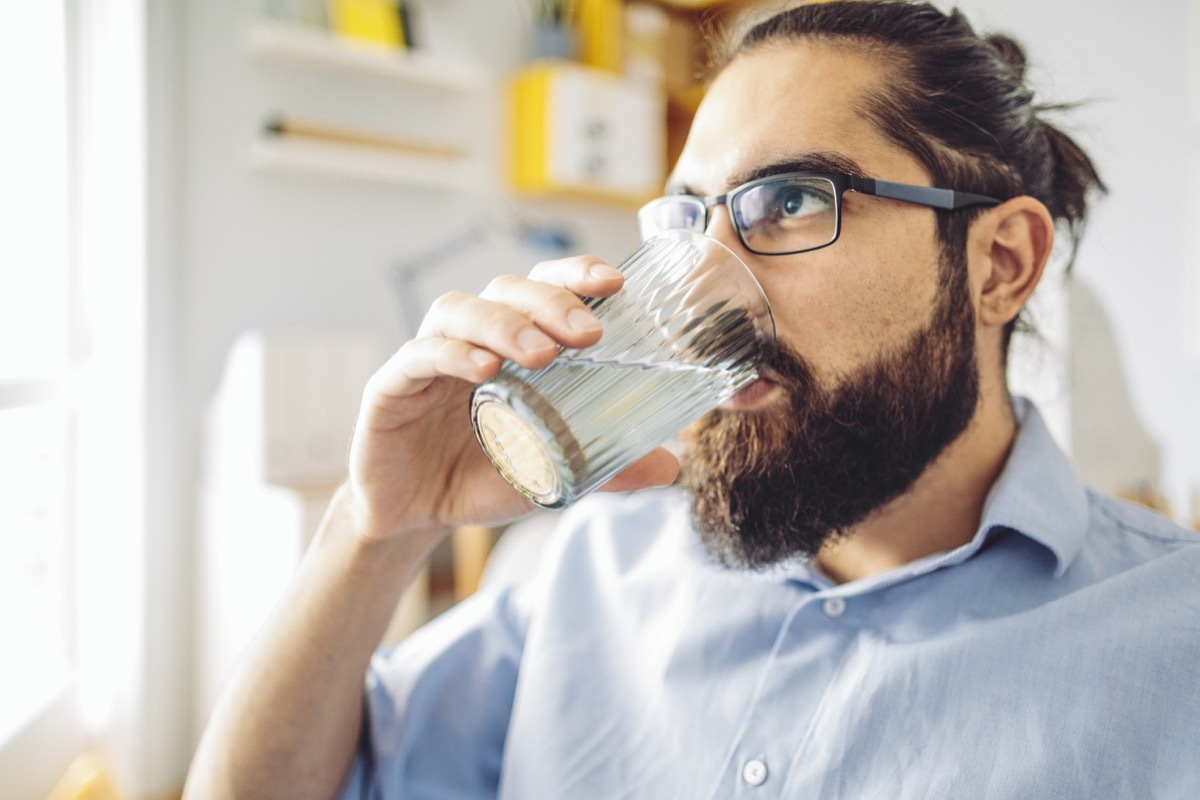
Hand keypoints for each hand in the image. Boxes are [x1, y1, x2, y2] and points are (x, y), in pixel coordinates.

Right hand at [340, 255, 679, 543]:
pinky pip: (419, 355)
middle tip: (588, 335)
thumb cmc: (481, 477)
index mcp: (510, 344)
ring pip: (459, 311)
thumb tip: (672, 468)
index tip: (614, 284)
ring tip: (542, 355)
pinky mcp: (391, 386)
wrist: (416, 519)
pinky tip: (484, 371)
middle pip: (506, 290)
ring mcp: (428, 358)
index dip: (574, 276)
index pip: (543, 289)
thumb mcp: (552, 472)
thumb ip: (607, 468)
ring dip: (504, 324)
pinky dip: (452, 354)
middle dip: (550, 303)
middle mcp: (471, 338)